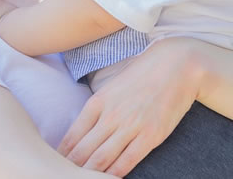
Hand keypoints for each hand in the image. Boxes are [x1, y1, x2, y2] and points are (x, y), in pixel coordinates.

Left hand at [57, 39, 203, 176]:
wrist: (177, 65)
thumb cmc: (144, 74)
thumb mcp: (112, 87)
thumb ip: (97, 108)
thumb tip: (82, 130)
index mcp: (97, 102)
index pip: (71, 137)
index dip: (60, 157)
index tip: (56, 166)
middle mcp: (110, 116)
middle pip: (82, 152)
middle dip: (70, 169)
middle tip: (63, 176)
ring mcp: (130, 126)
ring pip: (101, 160)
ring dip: (88, 174)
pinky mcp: (150, 135)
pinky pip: (127, 162)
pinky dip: (114, 174)